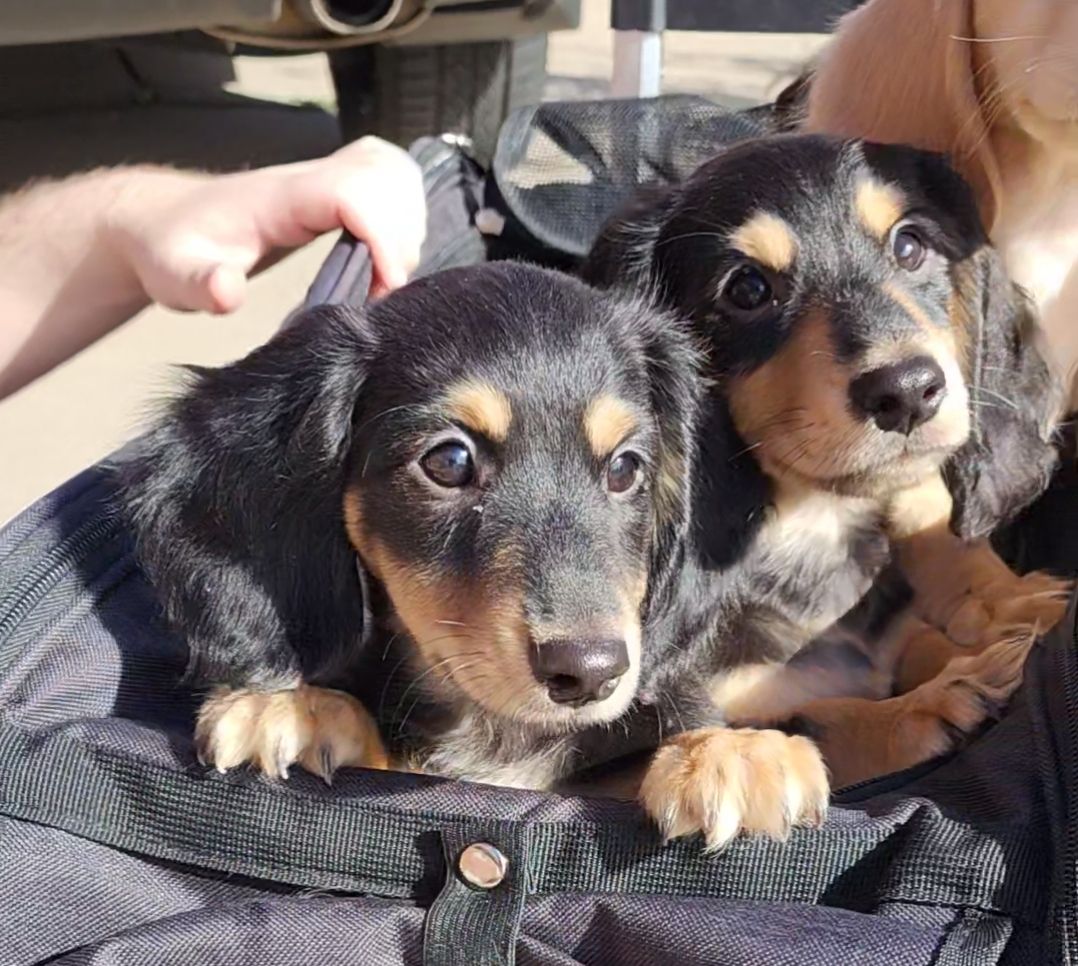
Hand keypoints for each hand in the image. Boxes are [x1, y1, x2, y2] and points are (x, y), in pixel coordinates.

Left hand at [107, 136, 425, 313]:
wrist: (161, 219)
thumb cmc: (172, 248)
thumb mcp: (174, 275)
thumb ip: (201, 283)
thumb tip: (228, 293)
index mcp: (279, 195)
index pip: (352, 190)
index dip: (384, 234)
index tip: (386, 286)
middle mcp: (307, 177)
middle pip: (385, 173)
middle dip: (401, 234)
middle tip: (384, 287)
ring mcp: (324, 177)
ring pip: (395, 171)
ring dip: (408, 223)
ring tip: (387, 275)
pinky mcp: (335, 188)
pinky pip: (390, 181)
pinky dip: (405, 215)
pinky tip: (386, 256)